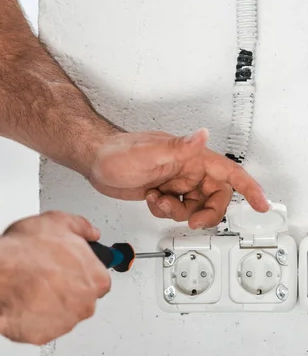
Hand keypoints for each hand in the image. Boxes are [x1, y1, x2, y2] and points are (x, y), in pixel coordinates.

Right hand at [0, 212, 110, 344]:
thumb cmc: (27, 252)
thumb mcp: (58, 222)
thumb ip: (81, 227)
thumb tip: (90, 232)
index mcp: (95, 279)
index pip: (98, 280)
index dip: (80, 271)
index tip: (70, 267)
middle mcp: (85, 305)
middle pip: (80, 300)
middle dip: (65, 289)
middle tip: (45, 275)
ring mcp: (64, 323)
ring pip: (60, 315)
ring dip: (48, 304)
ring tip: (29, 286)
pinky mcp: (41, 336)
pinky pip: (39, 327)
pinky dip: (30, 317)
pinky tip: (20, 300)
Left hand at [89, 128, 268, 228]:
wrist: (94, 160)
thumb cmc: (118, 151)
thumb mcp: (149, 152)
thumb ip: (178, 147)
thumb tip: (201, 136)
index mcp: (192, 158)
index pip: (230, 173)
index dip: (249, 188)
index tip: (261, 204)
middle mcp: (187, 170)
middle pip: (215, 197)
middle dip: (206, 212)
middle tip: (193, 220)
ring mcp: (176, 182)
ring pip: (194, 207)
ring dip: (179, 212)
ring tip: (159, 200)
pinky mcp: (164, 192)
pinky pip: (176, 210)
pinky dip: (165, 212)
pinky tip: (152, 199)